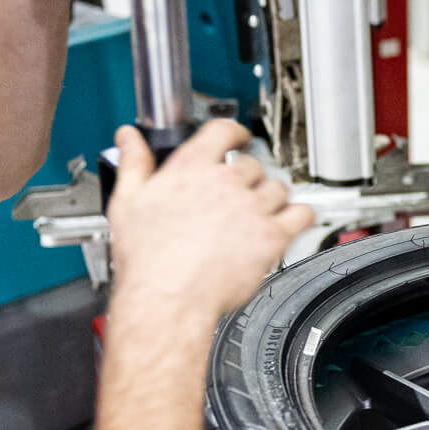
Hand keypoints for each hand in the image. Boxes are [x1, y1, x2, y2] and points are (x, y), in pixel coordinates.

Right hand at [105, 121, 315, 325]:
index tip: (239, 140)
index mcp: (191, 169)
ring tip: (261, 213)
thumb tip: (128, 139)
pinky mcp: (271, 236)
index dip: (235, 133)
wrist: (168, 297)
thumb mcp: (127, 202)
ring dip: (272, 198)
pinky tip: (291, 222)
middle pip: (253, 165)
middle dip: (249, 178)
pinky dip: (301, 216)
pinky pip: (301, 215)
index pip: (223, 132)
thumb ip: (134, 164)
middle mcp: (226, 183)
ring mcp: (252, 208)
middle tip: (240, 196)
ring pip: (278, 188)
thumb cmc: (147, 258)